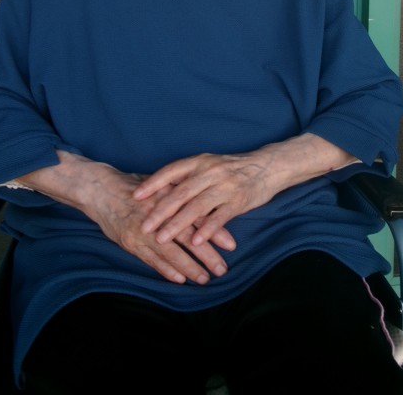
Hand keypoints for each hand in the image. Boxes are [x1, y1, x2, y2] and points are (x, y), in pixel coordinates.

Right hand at [16, 151, 235, 285]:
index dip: (214, 230)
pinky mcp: (130, 242)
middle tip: (223, 269)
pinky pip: (151, 259)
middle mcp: (159, 214)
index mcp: (169, 198)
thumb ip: (180, 192)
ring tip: (205, 279)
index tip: (231, 244)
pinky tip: (180, 279)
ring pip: (171, 252)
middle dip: (207, 255)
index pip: (197, 216)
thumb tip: (206, 199)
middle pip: (188, 237)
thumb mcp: (159, 183)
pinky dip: (166, 269)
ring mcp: (143, 230)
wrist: (100, 190)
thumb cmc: (134, 186)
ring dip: (189, 267)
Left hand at [133, 151, 277, 246]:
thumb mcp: (209, 165)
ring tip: (162, 238)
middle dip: (160, 211)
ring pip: (196, 207)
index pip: (171, 171)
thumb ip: (188, 176)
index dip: (153, 183)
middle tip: (143, 225)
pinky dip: (206, 230)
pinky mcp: (238, 200)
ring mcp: (224, 186)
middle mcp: (210, 172)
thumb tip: (161, 190)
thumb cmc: (232, 168)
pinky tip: (194, 242)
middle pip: (180, 193)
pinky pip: (219, 216)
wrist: (267, 167)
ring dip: (177, 224)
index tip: (135, 196)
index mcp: (200, 161)